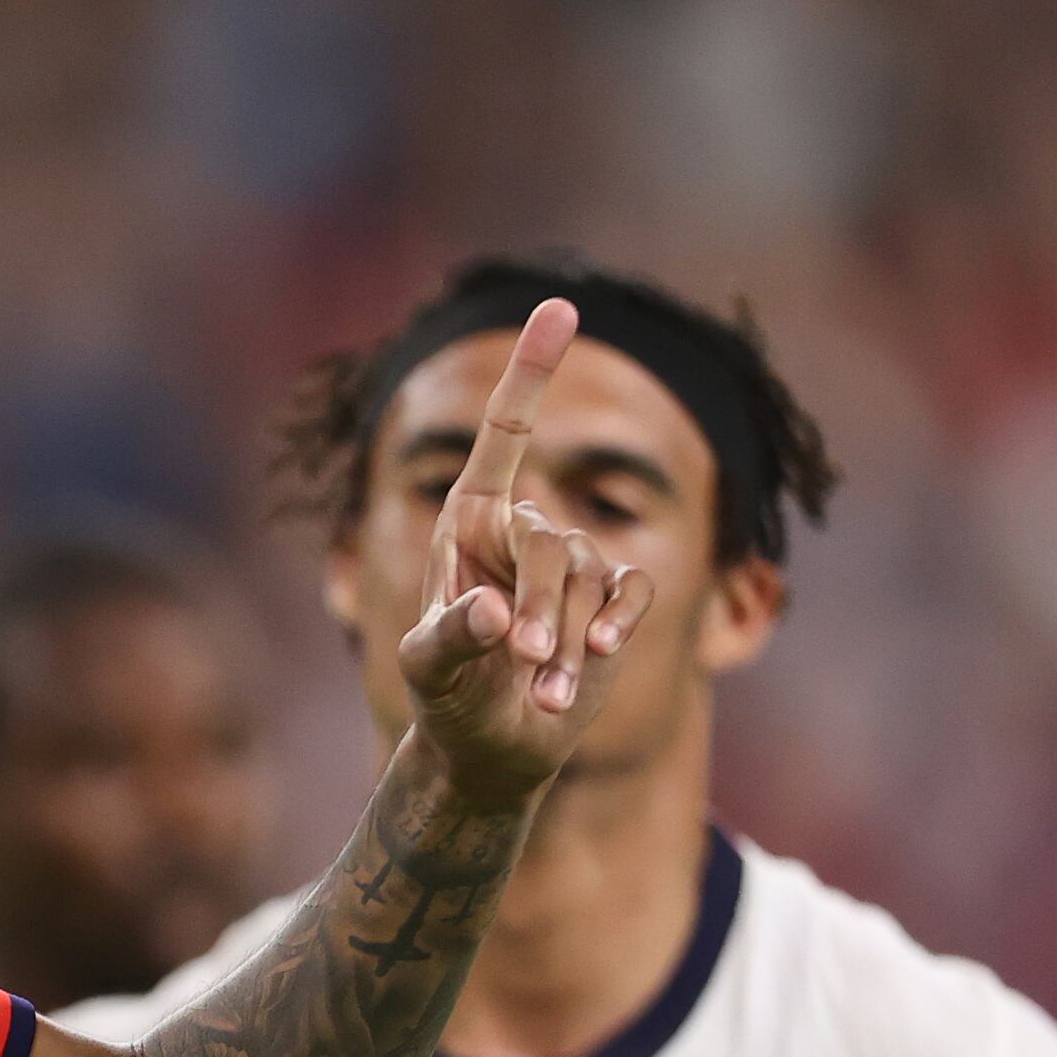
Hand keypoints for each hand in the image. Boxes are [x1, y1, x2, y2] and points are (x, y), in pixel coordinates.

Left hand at [395, 301, 647, 806]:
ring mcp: (567, 565)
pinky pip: (627, 590)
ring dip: (568, 637)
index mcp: (467, 523)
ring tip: (540, 691)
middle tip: (522, 660)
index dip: (532, 370)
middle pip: (552, 537)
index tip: (561, 303)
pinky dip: (613, 623)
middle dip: (543, 603)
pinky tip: (590, 659)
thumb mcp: (429, 675)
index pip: (505, 435)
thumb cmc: (444, 702)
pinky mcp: (605, 601)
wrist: (487, 752)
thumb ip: (448, 641)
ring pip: (591, 572)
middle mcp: (519, 532)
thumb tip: (491, 613)